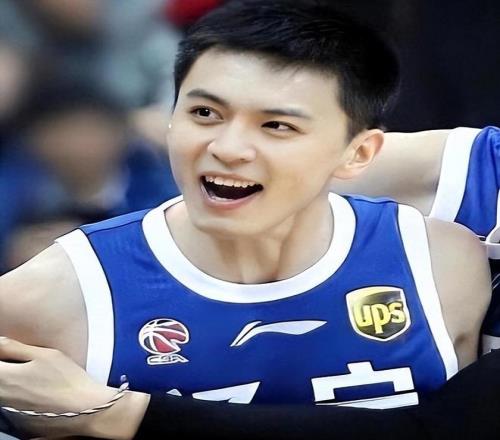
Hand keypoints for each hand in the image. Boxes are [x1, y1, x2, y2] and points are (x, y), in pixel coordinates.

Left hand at [0, 337, 115, 437]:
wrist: (82, 409)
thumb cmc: (67, 380)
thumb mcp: (45, 355)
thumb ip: (15, 347)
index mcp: (4, 377)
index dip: (2, 354)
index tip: (7, 350)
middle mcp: (1, 395)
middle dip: (4, 364)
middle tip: (18, 359)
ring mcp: (8, 409)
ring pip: (1, 388)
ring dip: (8, 377)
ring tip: (27, 371)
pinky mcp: (17, 418)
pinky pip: (6, 400)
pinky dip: (13, 390)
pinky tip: (31, 386)